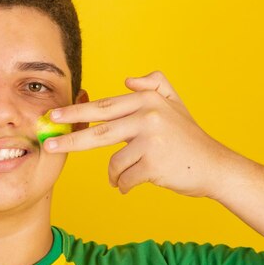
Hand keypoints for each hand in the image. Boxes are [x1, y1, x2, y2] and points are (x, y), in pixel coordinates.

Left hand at [44, 71, 229, 196]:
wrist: (215, 166)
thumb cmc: (189, 138)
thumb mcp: (176, 104)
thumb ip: (155, 85)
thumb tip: (127, 79)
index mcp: (147, 100)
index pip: (103, 107)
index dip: (76, 112)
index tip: (53, 116)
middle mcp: (148, 116)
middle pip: (98, 131)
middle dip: (69, 139)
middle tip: (48, 146)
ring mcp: (152, 140)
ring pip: (113, 162)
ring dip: (116, 174)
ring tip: (128, 174)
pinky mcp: (154, 164)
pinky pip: (124, 179)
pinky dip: (126, 185)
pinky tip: (138, 182)